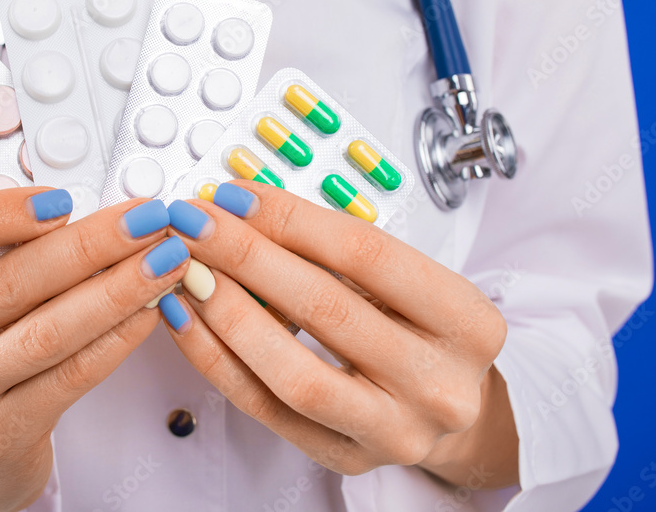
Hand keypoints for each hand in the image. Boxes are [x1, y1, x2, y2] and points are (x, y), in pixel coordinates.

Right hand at [0, 189, 188, 511]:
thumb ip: (15, 263)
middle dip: (90, 244)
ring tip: (163, 262)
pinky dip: (116, 339)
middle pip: (7, 283)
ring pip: (46, 332)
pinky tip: (148, 313)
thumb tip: (96, 217)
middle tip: (145, 220)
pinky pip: (70, 377)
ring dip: (116, 290)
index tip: (60, 201)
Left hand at [159, 181, 517, 486]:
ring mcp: (394, 431)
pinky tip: (190, 319)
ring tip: (188, 272)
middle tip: (196, 225)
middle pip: (326, 308)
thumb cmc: (422, 333)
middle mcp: (439, 384)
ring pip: (293, 371)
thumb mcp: (409, 283)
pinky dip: (217, 360)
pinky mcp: (346, 458)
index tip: (237, 197)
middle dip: (247, 256)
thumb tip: (245, 211)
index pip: (366, 255)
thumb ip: (338, 251)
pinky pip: (264, 408)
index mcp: (467, 323)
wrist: (452, 411)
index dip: (291, 220)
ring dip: (227, 312)